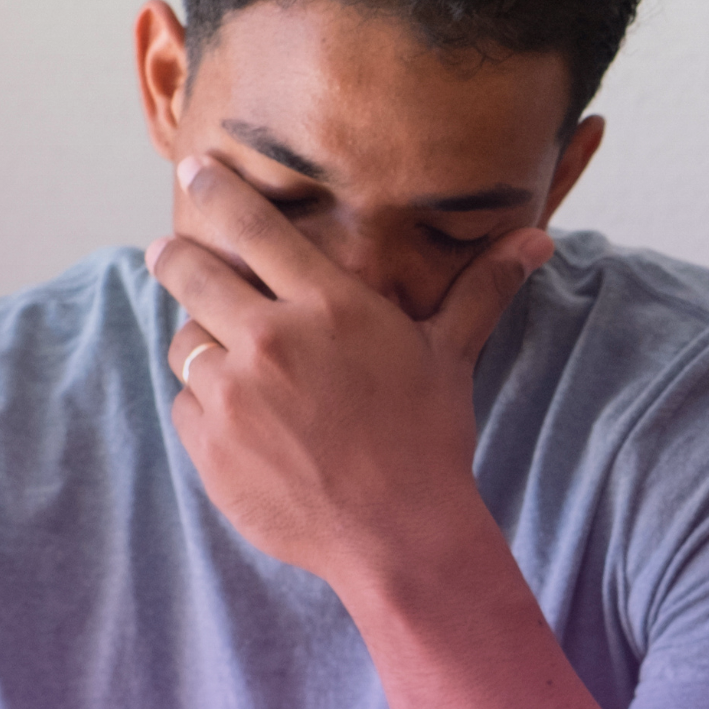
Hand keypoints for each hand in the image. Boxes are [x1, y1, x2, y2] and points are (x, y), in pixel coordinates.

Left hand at [146, 155, 554, 583]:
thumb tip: (538, 239)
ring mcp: (232, 396)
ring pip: (185, 343)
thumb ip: (481, 289)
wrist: (400, 536)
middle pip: (191, 273)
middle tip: (170, 252)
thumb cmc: (429, 439)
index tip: (196, 171)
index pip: (253, 226)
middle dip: (176, 257)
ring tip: (232, 361)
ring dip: (202, 344)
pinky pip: (185, 404)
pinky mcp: (209, 446)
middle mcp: (270, 341)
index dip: (217, 192)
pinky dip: (207, 407)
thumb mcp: (450, 356)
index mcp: (329, 306)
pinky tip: (247, 424)